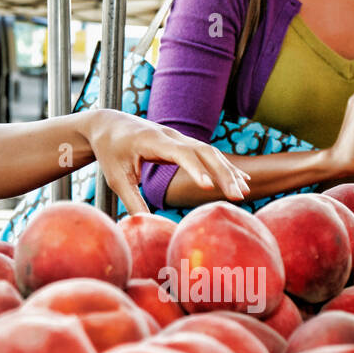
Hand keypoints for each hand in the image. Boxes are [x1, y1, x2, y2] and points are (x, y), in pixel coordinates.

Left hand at [84, 109, 251, 215]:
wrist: (109, 124)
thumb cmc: (110, 152)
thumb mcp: (116, 178)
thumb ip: (132, 201)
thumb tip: (147, 227)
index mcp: (152, 141)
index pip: (180, 153)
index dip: (195, 169)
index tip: (208, 187)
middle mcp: (170, 135)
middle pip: (204, 151)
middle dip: (223, 173)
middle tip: (238, 197)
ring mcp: (179, 137)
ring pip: (210, 152)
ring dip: (227, 171)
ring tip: (244, 193)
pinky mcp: (183, 142)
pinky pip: (208, 153)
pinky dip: (224, 166)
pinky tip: (241, 179)